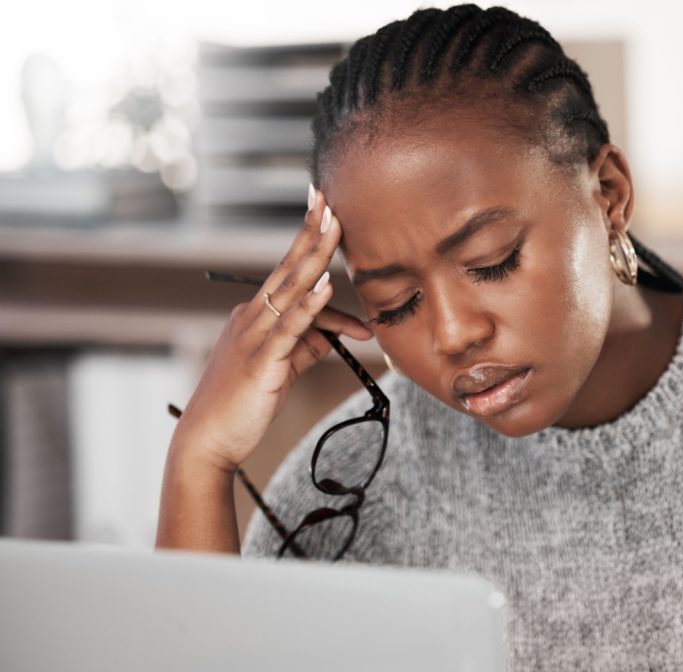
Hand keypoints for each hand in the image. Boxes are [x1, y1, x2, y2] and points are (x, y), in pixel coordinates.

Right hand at [172, 186, 372, 471]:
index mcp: (254, 316)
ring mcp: (253, 336)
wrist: (207, 440)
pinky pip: (289, 327)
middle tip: (328, 198)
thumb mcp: (282, 369)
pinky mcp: (261, 361)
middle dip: (310, 231)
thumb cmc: (242, 404)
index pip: (289, 274)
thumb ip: (308, 346)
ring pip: (289, 288)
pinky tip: (327, 286)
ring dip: (315, 255)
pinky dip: (310, 305)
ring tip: (335, 225)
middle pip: (288, 267)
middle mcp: (250, 317)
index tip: (322, 207)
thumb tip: (336, 333)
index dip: (307, 240)